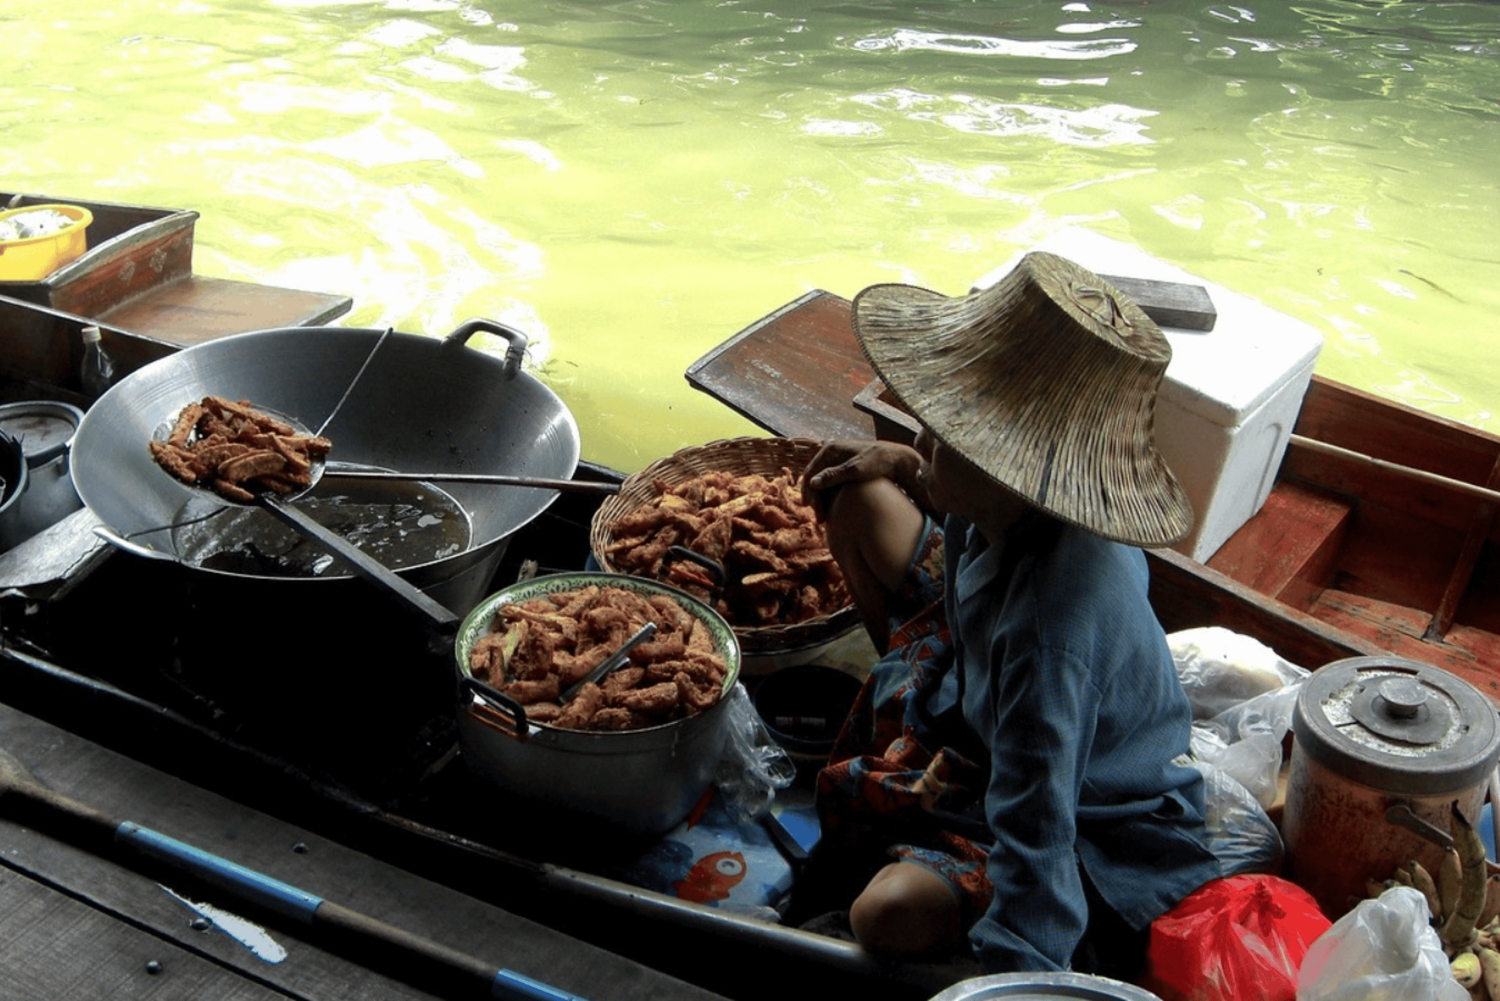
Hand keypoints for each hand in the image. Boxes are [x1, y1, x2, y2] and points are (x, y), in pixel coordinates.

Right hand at [801, 439, 922, 513]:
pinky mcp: (845, 468)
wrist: (898, 459)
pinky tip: (833, 510)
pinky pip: (831, 484)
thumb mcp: (855, 470)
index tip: (810, 509)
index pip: (811, 472)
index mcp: (830, 449)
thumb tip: (812, 483)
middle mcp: (831, 453)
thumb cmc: (878, 461)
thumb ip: (833, 476)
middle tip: (820, 519)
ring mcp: (838, 461)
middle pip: (815, 479)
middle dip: (815, 499)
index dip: (808, 492)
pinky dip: (830, 497)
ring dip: (821, 500)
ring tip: (825, 518)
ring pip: (822, 483)